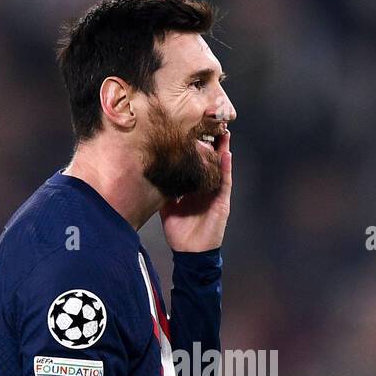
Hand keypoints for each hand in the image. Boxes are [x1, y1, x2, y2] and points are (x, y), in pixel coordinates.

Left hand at [160, 125, 232, 252]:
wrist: (190, 252)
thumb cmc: (179, 231)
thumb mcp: (166, 206)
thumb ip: (162, 190)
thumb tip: (149, 175)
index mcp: (193, 187)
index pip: (195, 163)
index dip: (195, 147)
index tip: (191, 129)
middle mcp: (206, 187)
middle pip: (210, 160)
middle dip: (212, 143)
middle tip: (211, 123)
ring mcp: (215, 193)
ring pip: (220, 166)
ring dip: (223, 150)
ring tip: (224, 132)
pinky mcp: (222, 202)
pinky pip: (225, 182)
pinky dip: (226, 168)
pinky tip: (226, 153)